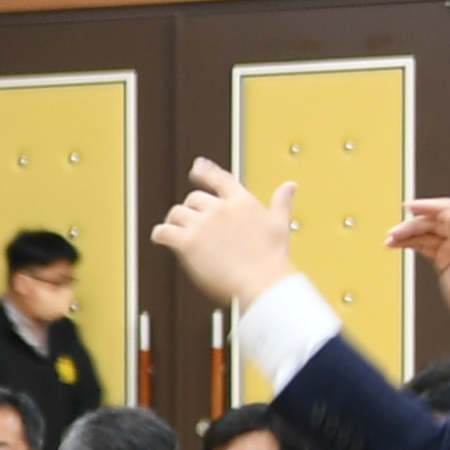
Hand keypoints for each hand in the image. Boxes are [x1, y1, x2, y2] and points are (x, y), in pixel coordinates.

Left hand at [153, 159, 302, 307]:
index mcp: (242, 202)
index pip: (220, 179)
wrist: (263, 281)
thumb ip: (281, 203)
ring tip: (174, 230)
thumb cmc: (273, 258)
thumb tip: (290, 186)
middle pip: (194, 198)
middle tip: (190, 220)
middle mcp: (221, 209)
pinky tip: (160, 238)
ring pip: (177, 213)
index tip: (197, 167)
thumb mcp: (280, 224)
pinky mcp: (189, 243)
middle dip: (191, 209)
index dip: (206, 171)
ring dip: (174, 221)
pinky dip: (160, 234)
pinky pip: (164, 231)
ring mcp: (203, 224)